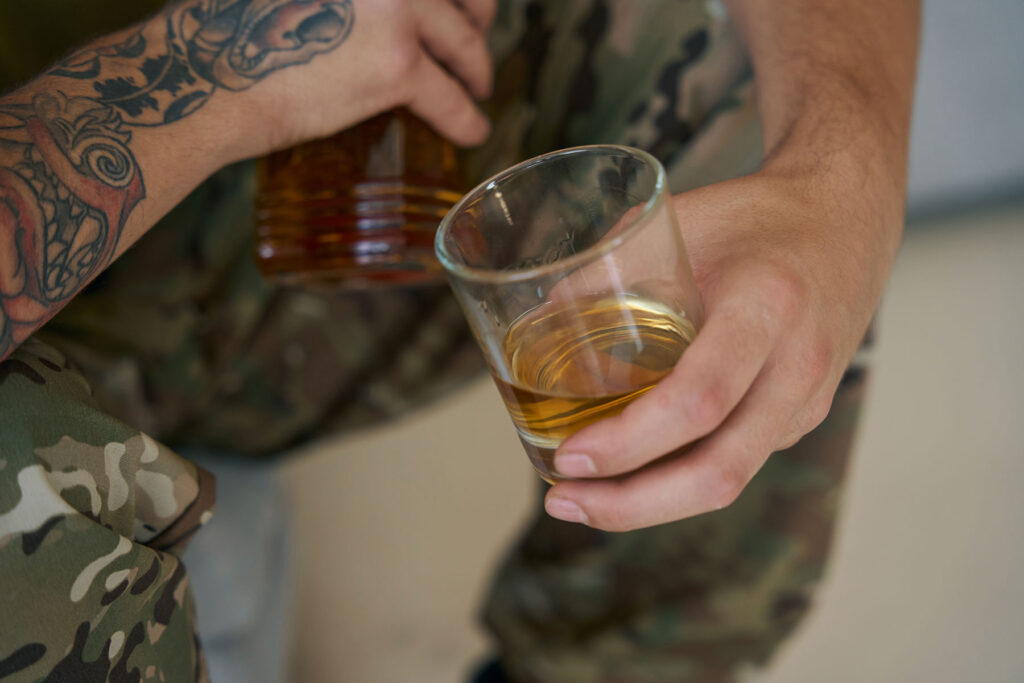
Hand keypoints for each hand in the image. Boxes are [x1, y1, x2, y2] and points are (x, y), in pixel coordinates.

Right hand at [233, 0, 495, 155]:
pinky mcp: (398, 66)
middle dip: (476, 19)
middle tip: (473, 41)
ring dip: (477, 69)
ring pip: (464, 45)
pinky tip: (473, 130)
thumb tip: (351, 5)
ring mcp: (399, 9)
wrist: (204, 74)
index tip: (457, 3)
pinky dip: (467, 119)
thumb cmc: (223, 25)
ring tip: (476, 89)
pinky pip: (451, 99)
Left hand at [542, 163, 901, 530]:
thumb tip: (526, 329)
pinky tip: (631, 472)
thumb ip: (601, 273)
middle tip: (563, 500)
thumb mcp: (673, 224)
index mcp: (766, 307)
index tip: (568, 455)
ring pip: (728, 480)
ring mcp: (807, 400)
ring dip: (650, 503)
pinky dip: (678, 478)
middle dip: (632, 504)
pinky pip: (737, 462)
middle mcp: (798, 365)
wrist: (846, 218)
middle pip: (718, 471)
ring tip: (583, 499)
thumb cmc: (753, 217)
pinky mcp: (801, 416)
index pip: (698, 399)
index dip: (629, 441)